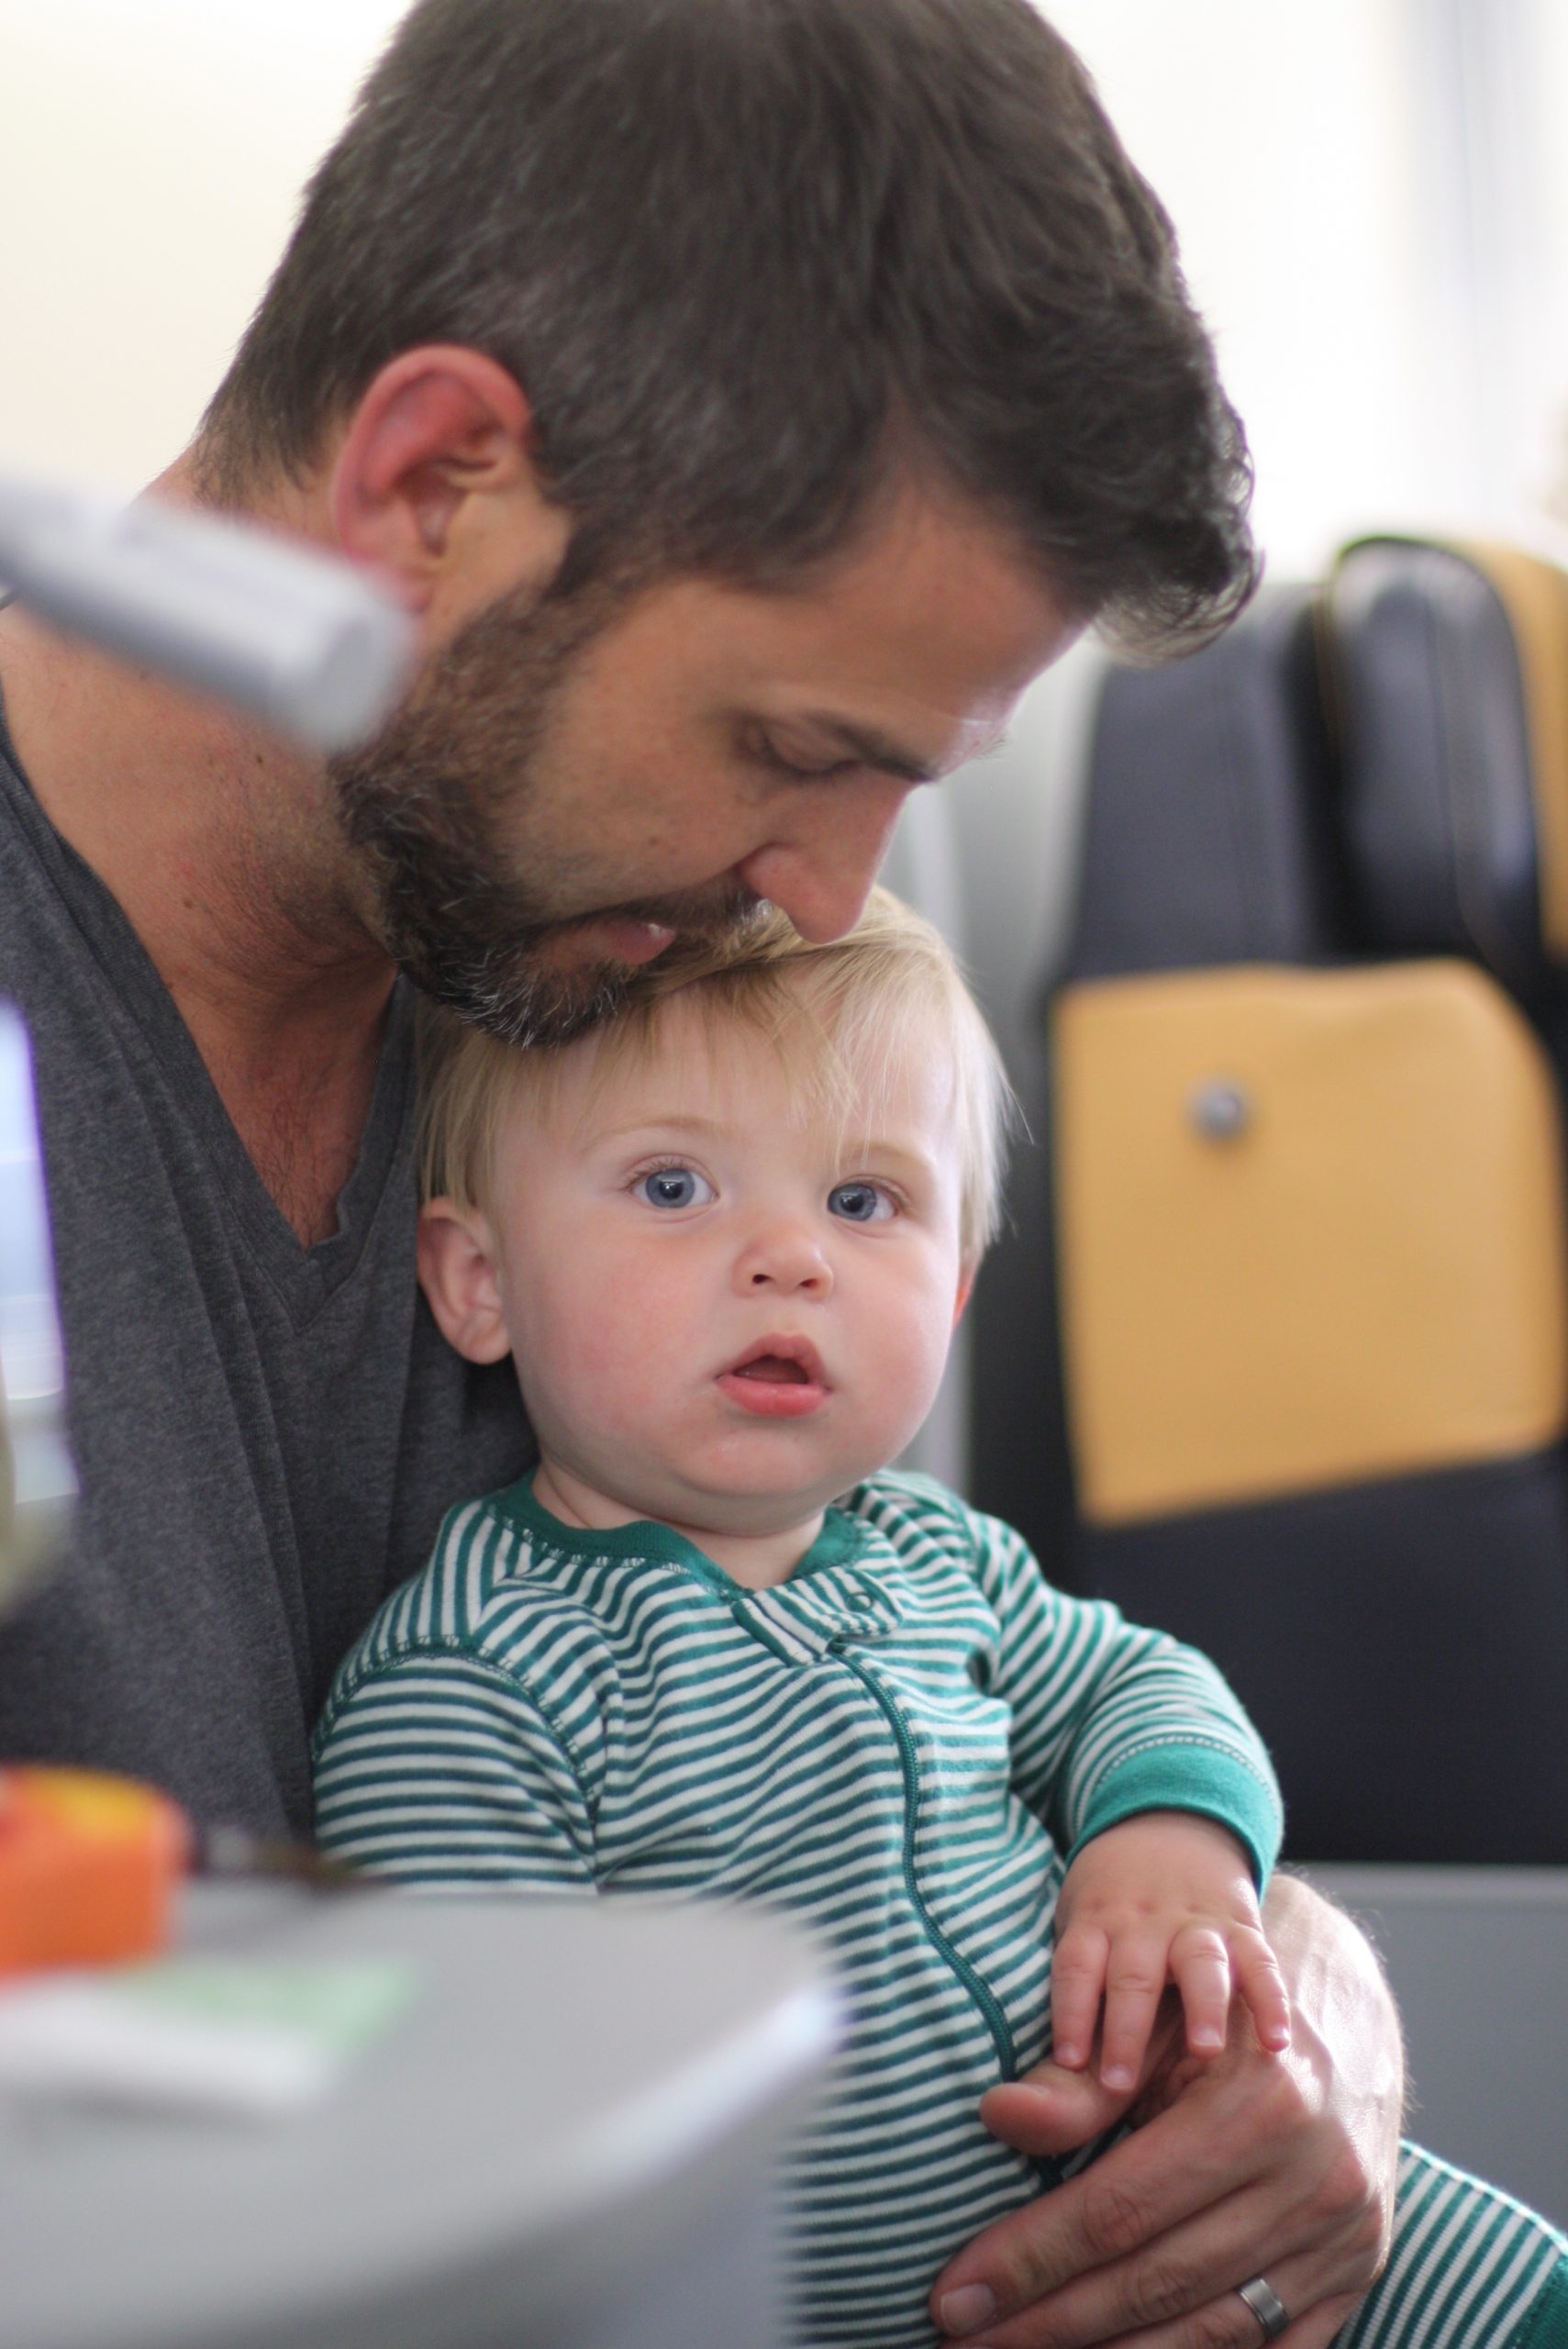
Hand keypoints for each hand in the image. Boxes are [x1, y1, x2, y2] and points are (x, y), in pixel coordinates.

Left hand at [929, 1875, 1402, 2348]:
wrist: (1349, 2027)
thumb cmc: (1224, 2023)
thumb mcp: (1156, 2028)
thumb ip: (1076, 2084)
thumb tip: (997, 2117)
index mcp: (1258, 2106)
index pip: (1118, 2208)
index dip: (1029, 2257)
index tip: (953, 2293)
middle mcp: (1311, 2180)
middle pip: (1155, 2278)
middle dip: (1047, 2319)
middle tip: (964, 2337)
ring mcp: (1341, 2239)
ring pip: (1209, 2328)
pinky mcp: (1355, 2277)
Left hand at [1050, 1813, 1291, 2091]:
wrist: (1168, 1824)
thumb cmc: (1111, 1903)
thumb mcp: (1079, 1923)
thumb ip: (1072, 1987)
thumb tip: (1026, 2078)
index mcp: (1095, 1922)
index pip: (1077, 1967)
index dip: (1070, 2013)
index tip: (1069, 2062)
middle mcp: (1143, 1923)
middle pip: (1132, 1975)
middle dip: (1126, 2029)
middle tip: (1118, 2084)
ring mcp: (1194, 1923)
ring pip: (1198, 1963)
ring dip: (1202, 2007)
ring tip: (1204, 2052)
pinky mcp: (1240, 1926)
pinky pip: (1260, 1962)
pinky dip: (1270, 1999)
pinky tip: (1276, 2041)